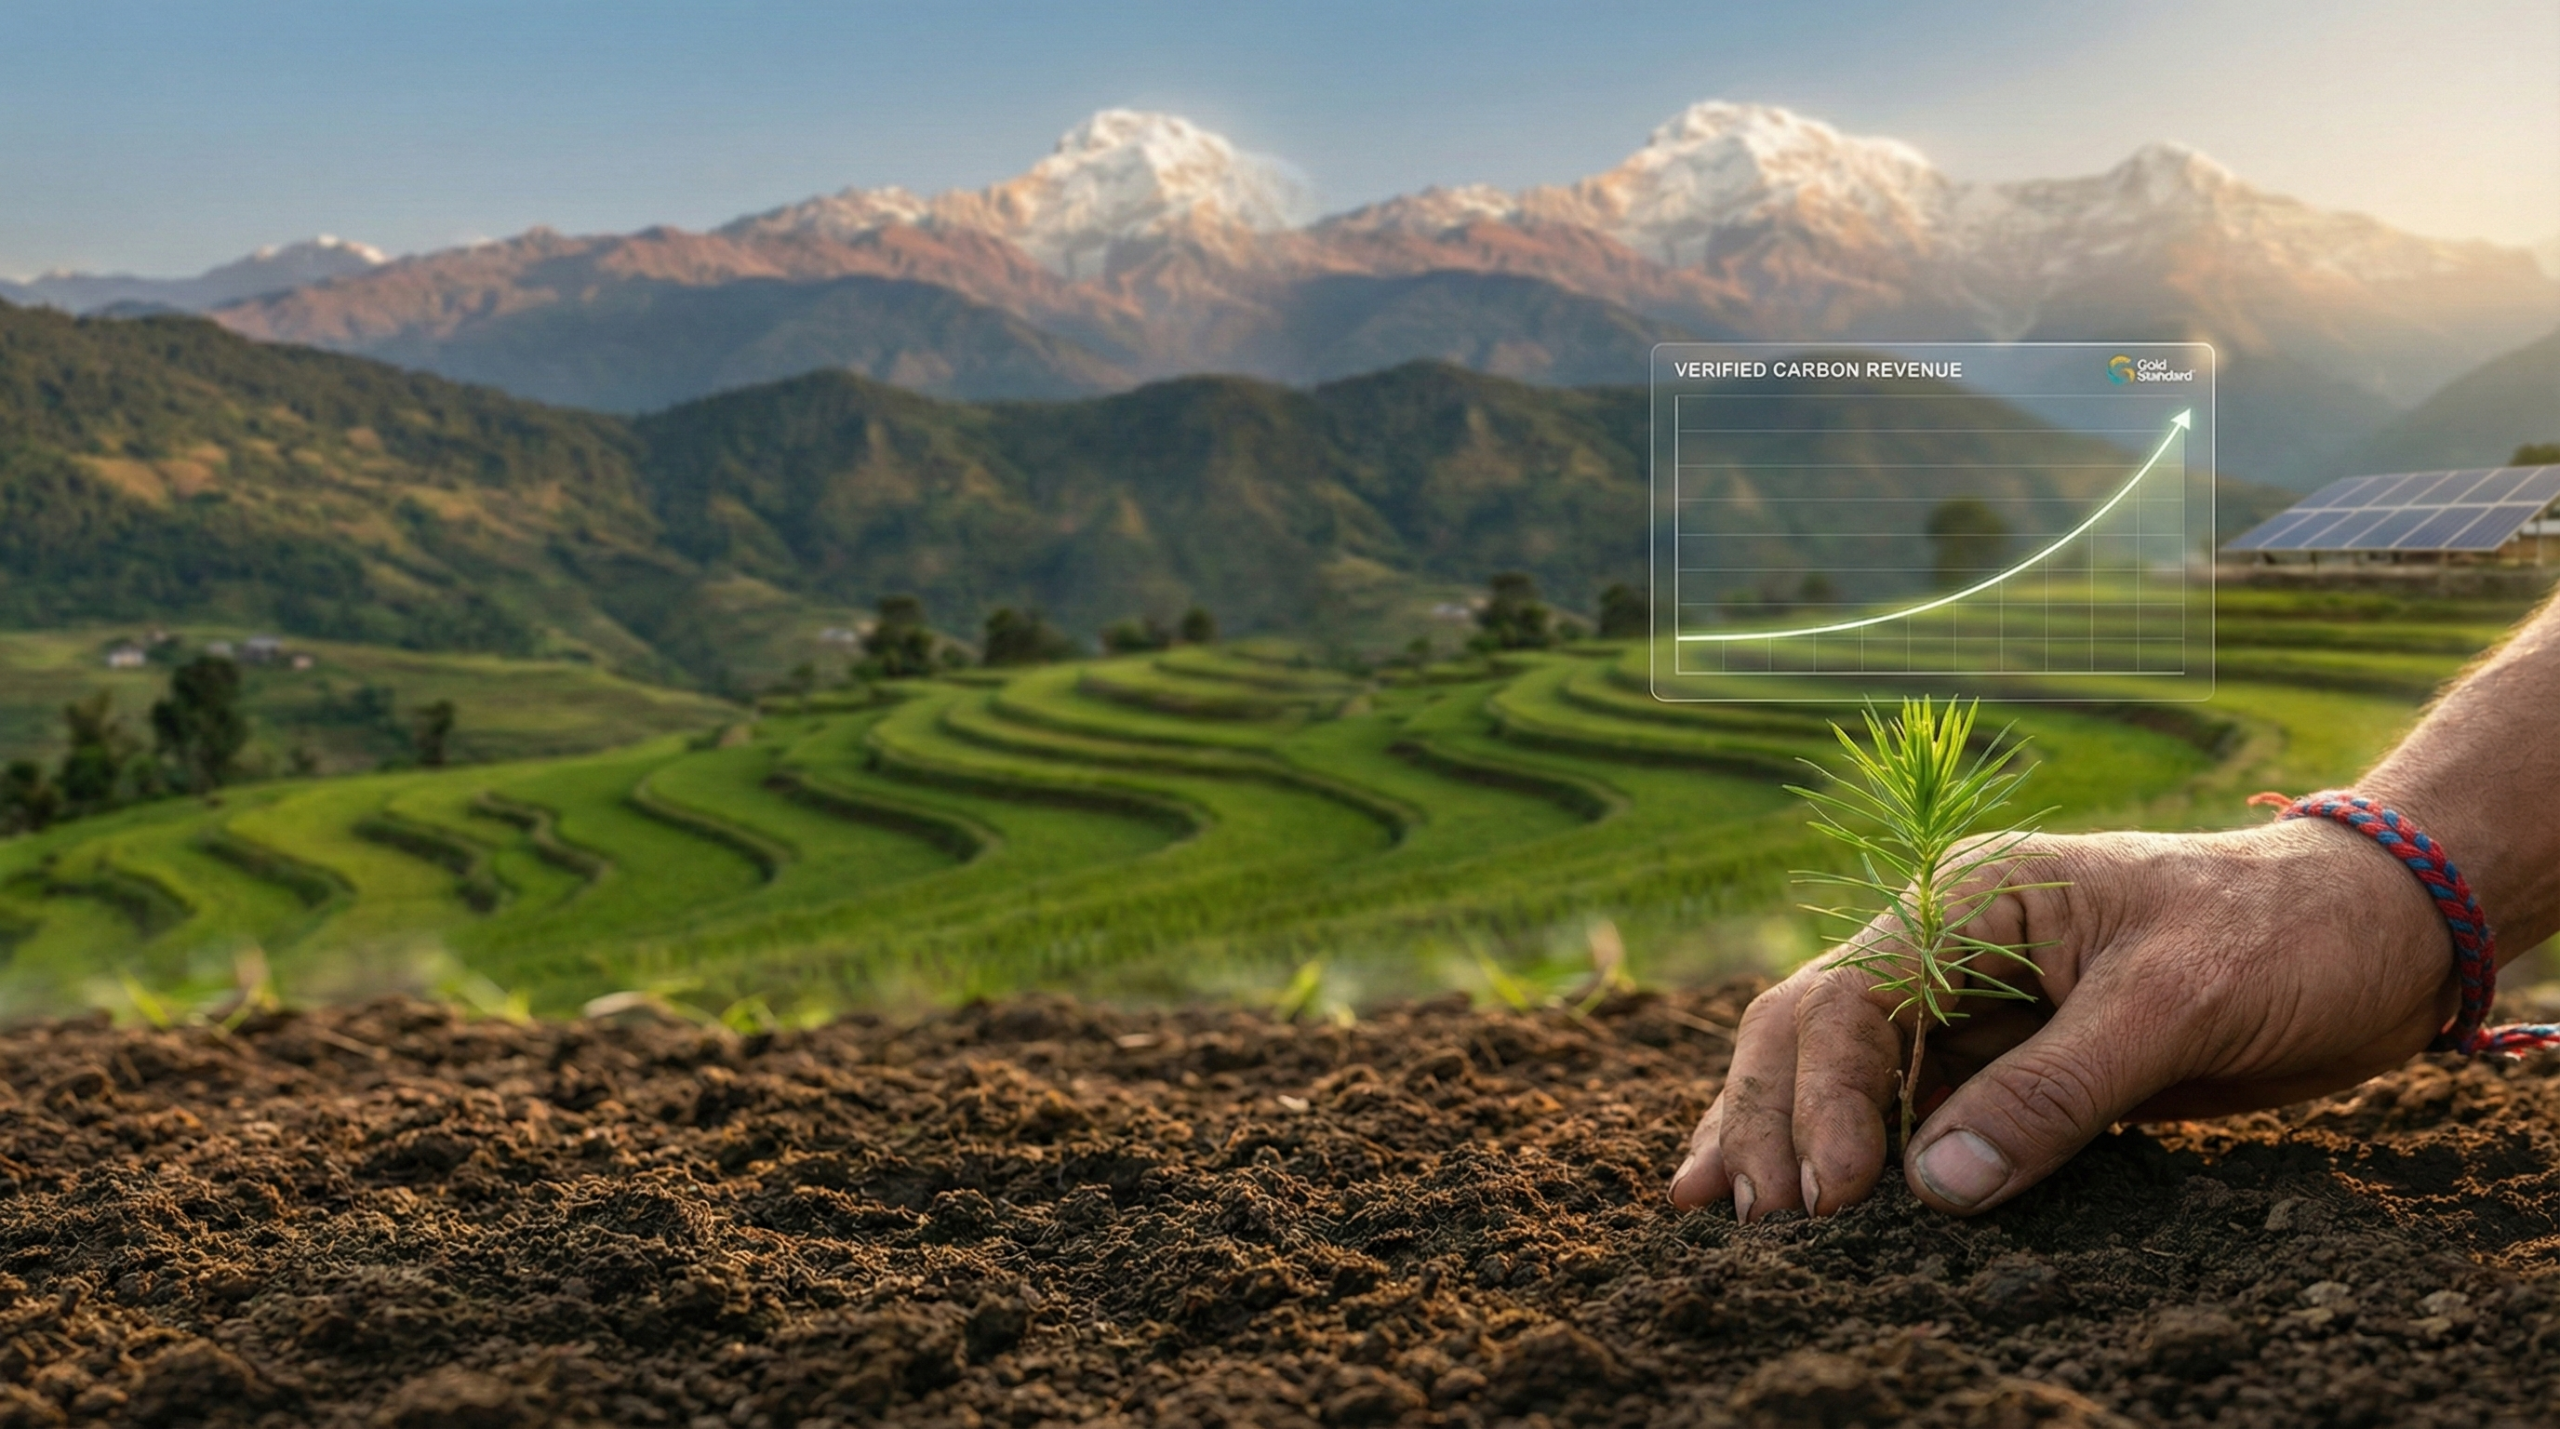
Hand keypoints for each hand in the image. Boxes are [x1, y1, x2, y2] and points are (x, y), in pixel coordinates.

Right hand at [1668, 818, 2459, 1217]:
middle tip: (1735, 1221)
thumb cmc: (2281, 934)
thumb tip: (1932, 1185)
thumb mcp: (2175, 1002)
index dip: (1820, 1098)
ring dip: (1785, 1142)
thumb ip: (2056, 1088)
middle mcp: (1949, 950)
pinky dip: (1859, 1163)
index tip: (1827, 1198)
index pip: (1849, 998)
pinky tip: (1818, 1213)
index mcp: (1970, 902)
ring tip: (1726, 1223)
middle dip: (1762, 1119)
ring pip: (1844, 1076)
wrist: (2376, 934)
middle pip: (1812, 1030)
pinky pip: (1915, 1116)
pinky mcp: (2016, 1067)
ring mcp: (1977, 1011)